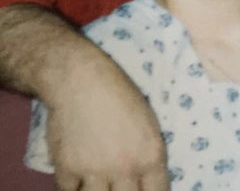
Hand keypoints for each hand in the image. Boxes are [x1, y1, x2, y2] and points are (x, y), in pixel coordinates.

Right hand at [44, 53, 168, 190]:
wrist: (80, 80)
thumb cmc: (119, 94)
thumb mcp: (148, 123)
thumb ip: (147, 155)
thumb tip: (147, 179)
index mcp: (151, 154)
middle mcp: (125, 167)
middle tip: (120, 186)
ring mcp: (95, 172)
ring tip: (101, 185)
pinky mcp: (67, 171)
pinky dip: (75, 189)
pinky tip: (79, 181)